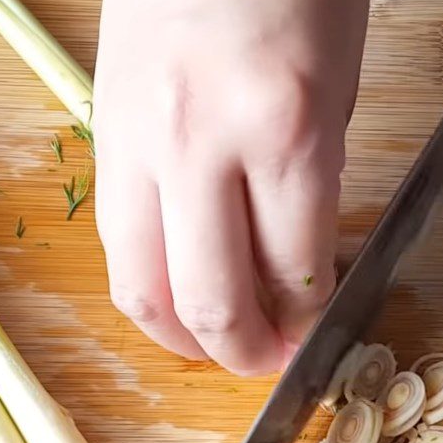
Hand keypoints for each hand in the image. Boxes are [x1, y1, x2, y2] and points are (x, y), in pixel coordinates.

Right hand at [93, 0, 369, 375]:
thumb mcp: (340, 79)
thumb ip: (315, 185)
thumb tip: (295, 264)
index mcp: (283, 125)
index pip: (293, 271)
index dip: (308, 322)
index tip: (315, 336)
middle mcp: (199, 145)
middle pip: (210, 299)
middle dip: (244, 353)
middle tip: (266, 362)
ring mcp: (139, 145)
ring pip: (143, 287)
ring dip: (181, 338)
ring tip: (211, 347)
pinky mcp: (102, 140)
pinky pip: (117, 247)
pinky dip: (147, 290)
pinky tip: (173, 296)